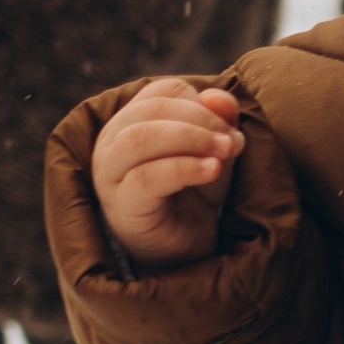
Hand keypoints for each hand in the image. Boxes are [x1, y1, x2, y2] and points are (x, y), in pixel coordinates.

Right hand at [91, 78, 244, 265]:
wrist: (186, 251)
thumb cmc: (195, 196)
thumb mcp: (213, 153)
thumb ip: (218, 122)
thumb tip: (219, 96)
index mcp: (132, 121)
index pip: (162, 92)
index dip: (201, 103)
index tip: (229, 130)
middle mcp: (113, 142)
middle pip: (152, 110)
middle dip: (201, 120)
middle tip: (231, 142)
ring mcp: (112, 174)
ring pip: (141, 138)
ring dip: (190, 138)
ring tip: (224, 152)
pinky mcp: (122, 204)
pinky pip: (147, 177)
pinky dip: (184, 168)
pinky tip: (211, 171)